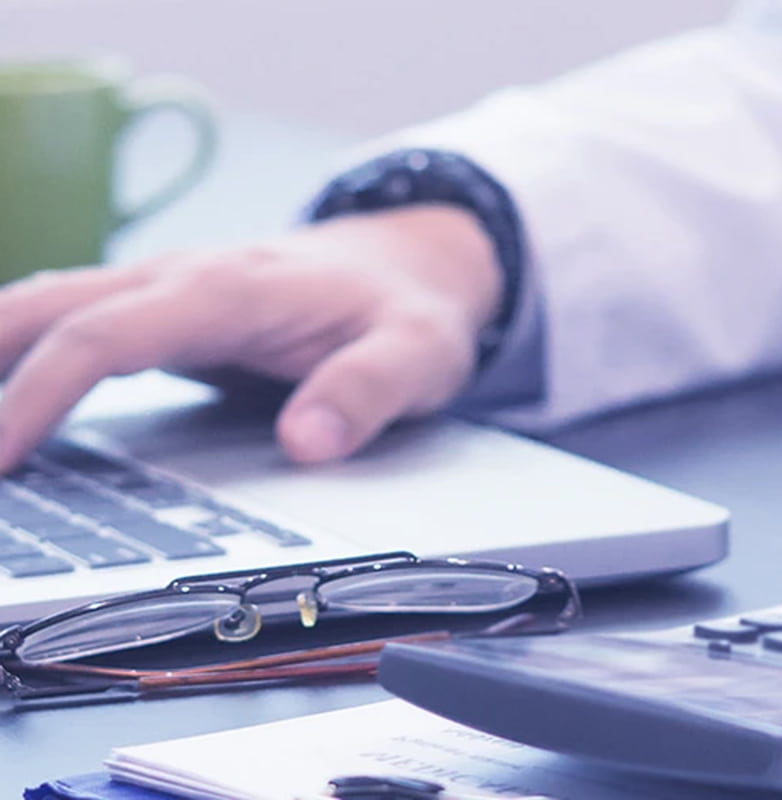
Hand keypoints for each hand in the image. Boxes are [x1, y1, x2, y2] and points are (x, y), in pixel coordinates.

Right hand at [0, 206, 500, 467]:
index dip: (39, 392)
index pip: (106, 335)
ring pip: (43, 307)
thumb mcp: (418, 354)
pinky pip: (70, 326)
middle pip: (42, 306)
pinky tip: (2, 409)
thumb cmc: (407, 310)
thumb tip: (306, 442)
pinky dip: (18, 359)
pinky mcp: (161, 311)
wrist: (408, 263)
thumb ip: (368, 391)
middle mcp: (180, 278)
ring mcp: (164, 290)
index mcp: (231, 289)